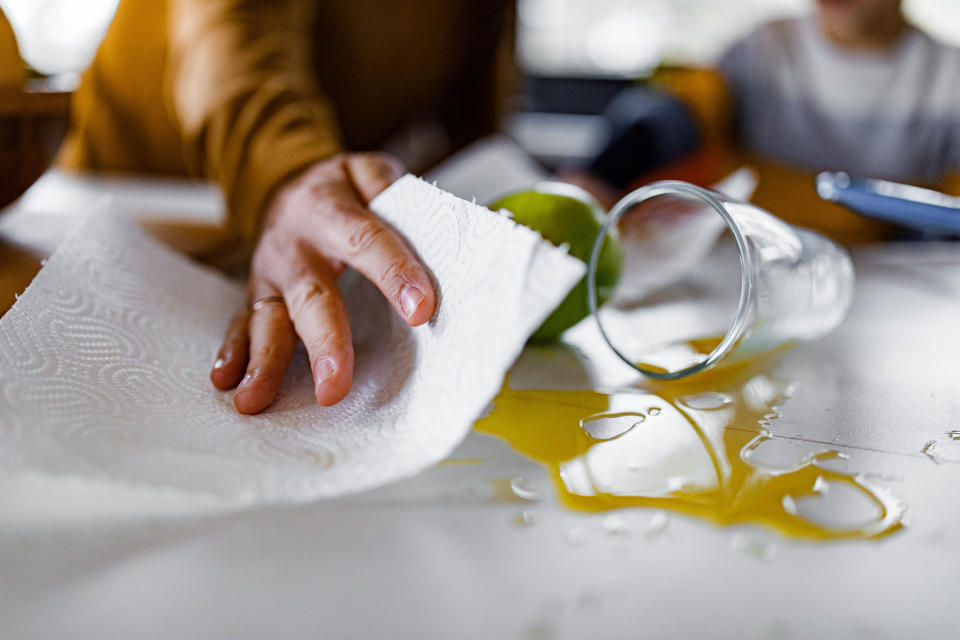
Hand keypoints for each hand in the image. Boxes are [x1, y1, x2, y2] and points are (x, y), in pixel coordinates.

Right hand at [210, 153, 436, 413]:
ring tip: (257, 400)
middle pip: (312, 296)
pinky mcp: (257, 295)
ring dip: (265, 362)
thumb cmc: (341, 190)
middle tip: (334, 385)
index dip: (393, 273)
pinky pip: (241, 325)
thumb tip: (430, 227)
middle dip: (324, 341)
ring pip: (268, 319)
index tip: (421, 310)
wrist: (284, 183)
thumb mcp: (368, 171)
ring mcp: (271, 274)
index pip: (366, 240)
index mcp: (330, 209)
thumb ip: (393, 191)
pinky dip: (234, 354)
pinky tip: (230, 382)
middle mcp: (295, 245)